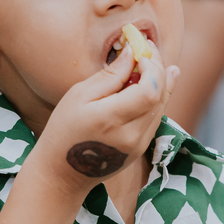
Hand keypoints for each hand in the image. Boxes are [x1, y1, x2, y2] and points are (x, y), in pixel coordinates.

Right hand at [31, 41, 179, 193]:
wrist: (62, 173)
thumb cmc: (63, 129)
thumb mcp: (78, 96)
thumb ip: (110, 75)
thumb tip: (132, 53)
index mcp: (110, 119)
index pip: (149, 90)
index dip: (152, 67)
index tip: (143, 49)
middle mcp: (130, 135)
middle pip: (159, 97)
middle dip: (158, 68)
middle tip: (149, 49)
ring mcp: (138, 145)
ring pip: (161, 107)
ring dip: (160, 82)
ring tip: (150, 62)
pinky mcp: (140, 149)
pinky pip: (155, 118)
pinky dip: (155, 98)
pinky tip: (150, 83)